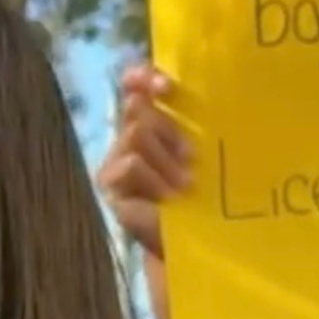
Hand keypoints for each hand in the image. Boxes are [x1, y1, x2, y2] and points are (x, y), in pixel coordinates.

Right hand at [97, 64, 191, 258]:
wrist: (197, 242)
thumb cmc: (208, 195)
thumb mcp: (207, 149)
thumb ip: (198, 119)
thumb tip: (204, 85)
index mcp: (151, 122)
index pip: (134, 84)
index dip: (144, 77)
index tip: (167, 89)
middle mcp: (127, 138)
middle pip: (137, 108)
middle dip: (169, 129)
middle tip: (193, 159)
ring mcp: (114, 164)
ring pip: (135, 134)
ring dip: (166, 157)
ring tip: (186, 185)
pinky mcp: (110, 189)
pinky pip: (130, 165)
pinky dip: (155, 179)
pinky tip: (170, 198)